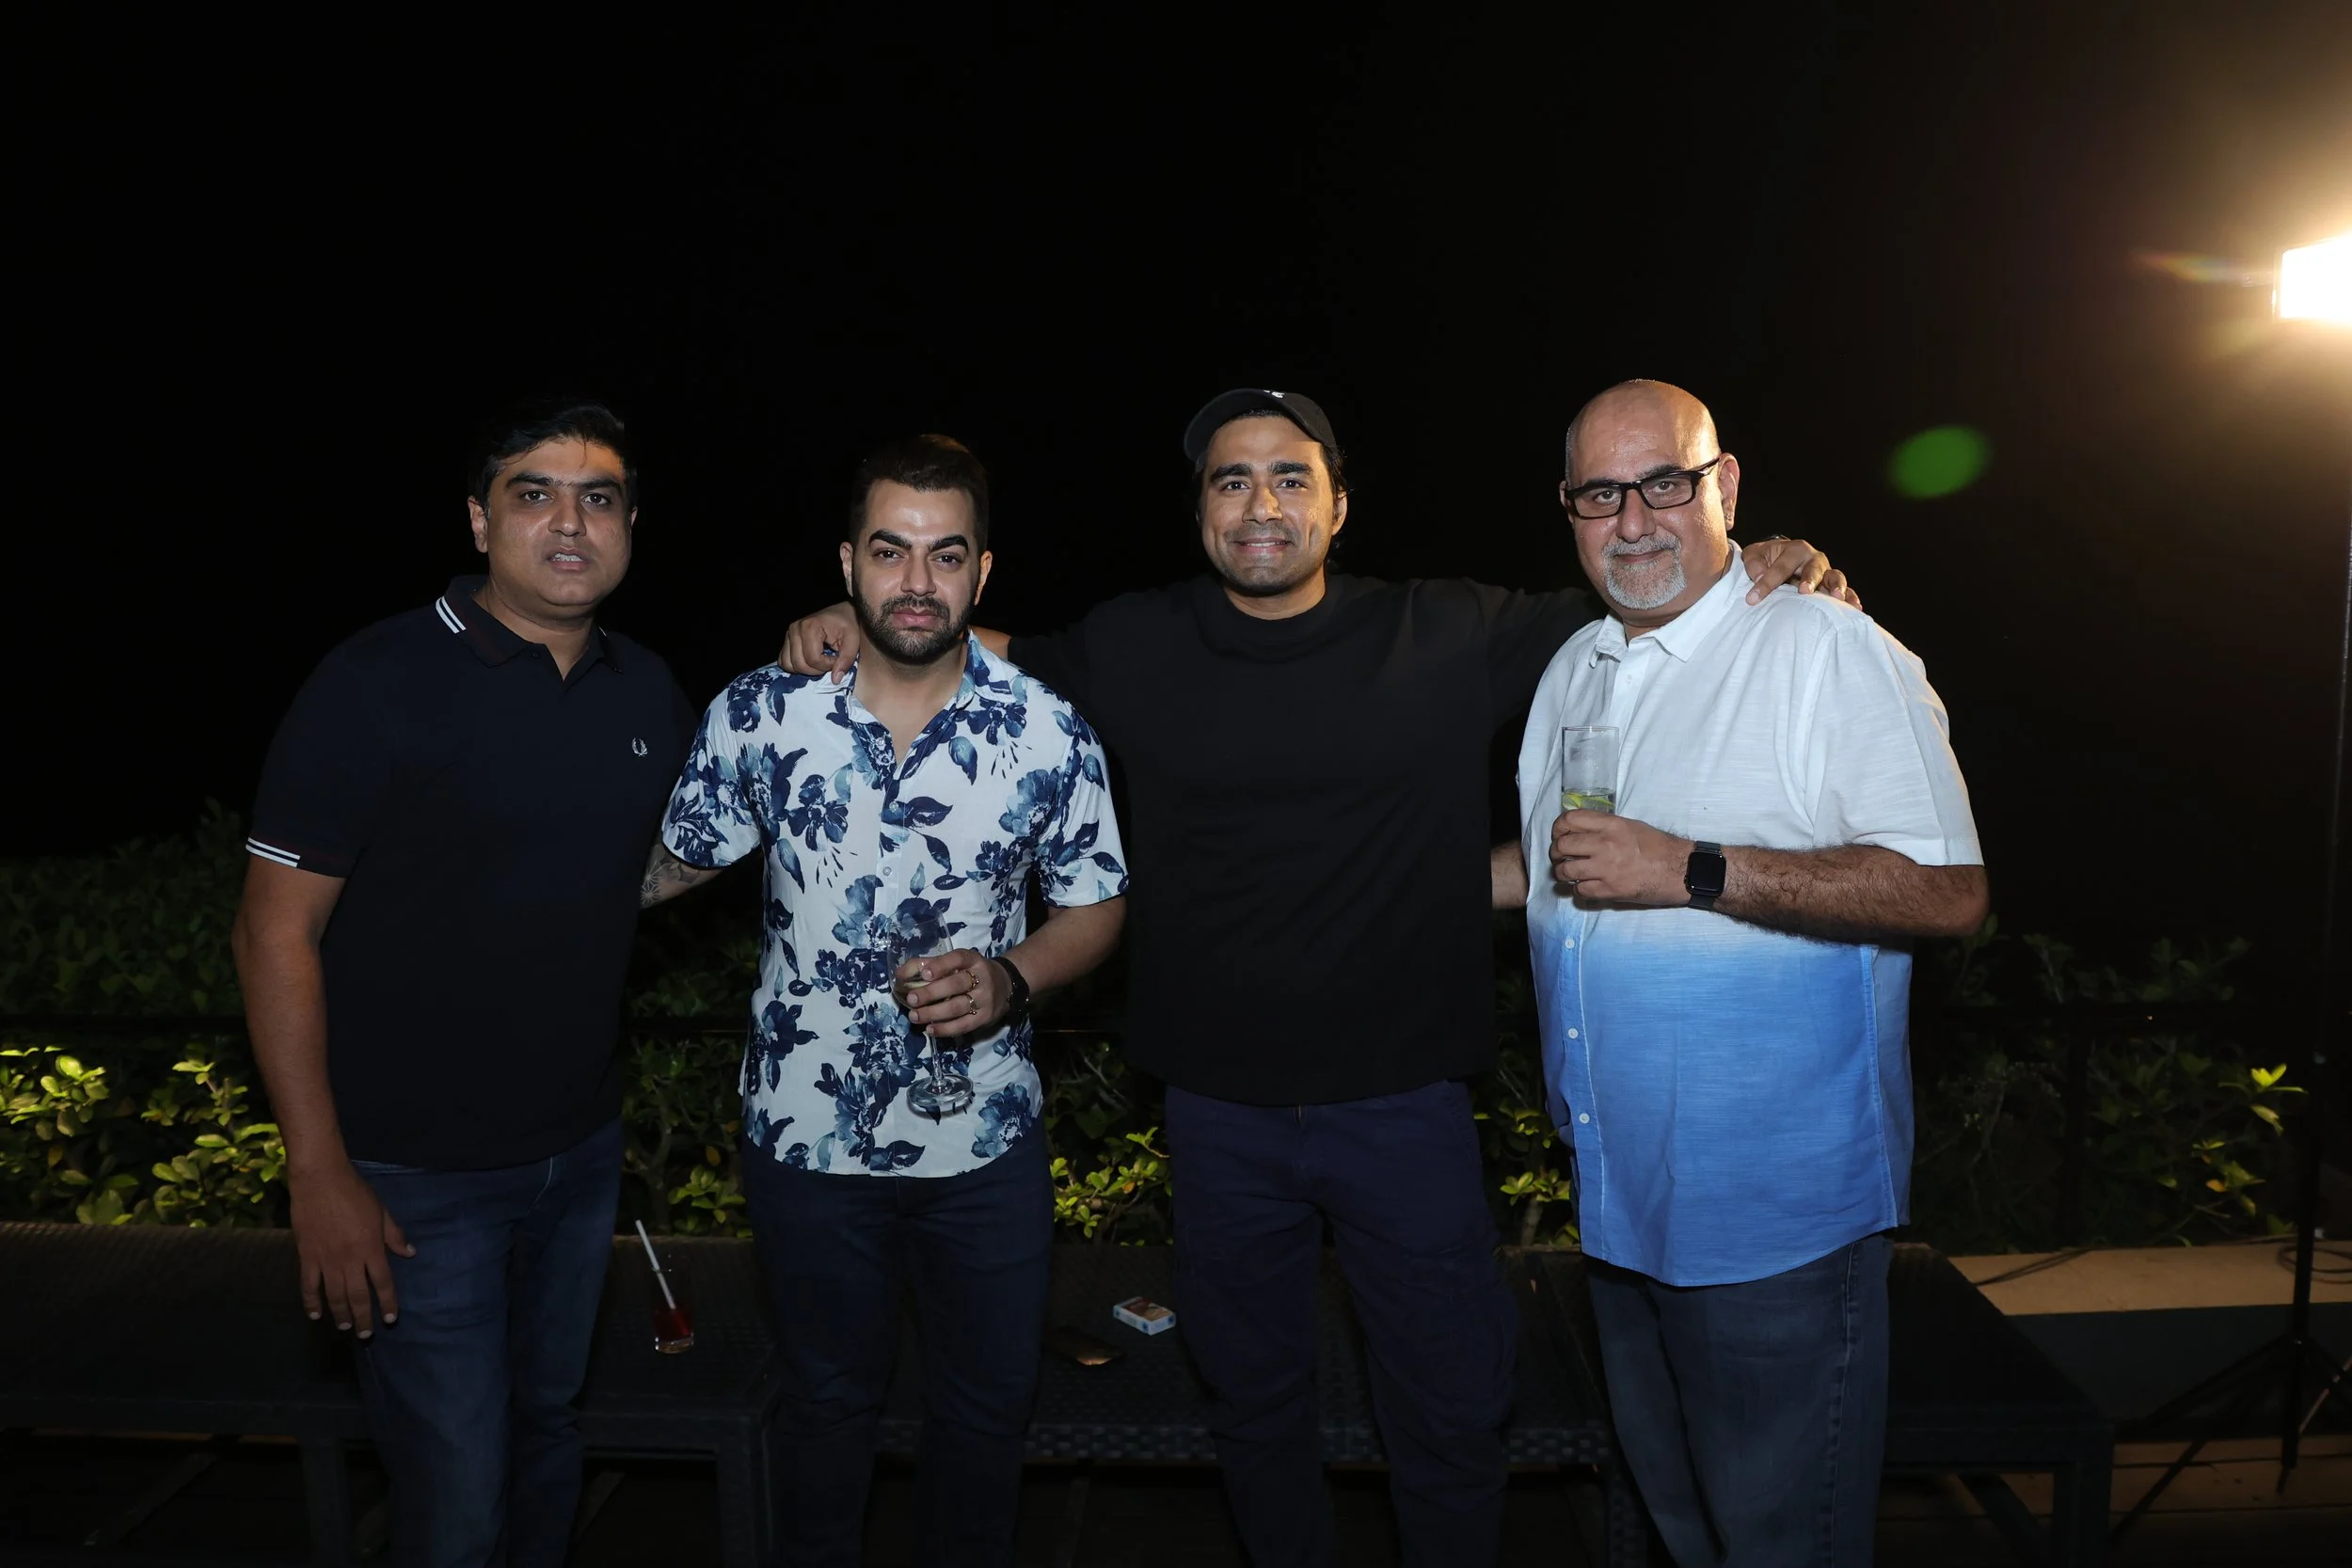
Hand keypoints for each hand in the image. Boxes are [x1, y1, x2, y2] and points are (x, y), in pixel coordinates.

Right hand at [289, 1161, 413, 1336]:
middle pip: (357, 1296)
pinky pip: (309, 1285)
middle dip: (363, 1317)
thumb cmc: (355, 1192)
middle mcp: (349, 1259)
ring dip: (340, 1314)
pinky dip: (311, 1302)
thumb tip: (410, 1253)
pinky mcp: (307, 1256)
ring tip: (346, 1328)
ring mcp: (326, 1260)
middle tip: (366, 1335)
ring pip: (334, 1295)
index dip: (387, 1303)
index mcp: (371, 1248)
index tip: (390, 1319)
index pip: (382, 1283)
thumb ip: (394, 1235)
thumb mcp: (381, 1211)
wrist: (320, 1180)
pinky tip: (315, 1315)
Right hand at [779, 603, 861, 680]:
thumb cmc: (847, 624)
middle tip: (829, 662)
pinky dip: (795, 666)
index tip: (837, 659)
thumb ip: (846, 659)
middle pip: (799, 664)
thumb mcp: (853, 640)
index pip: (813, 659)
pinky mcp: (787, 640)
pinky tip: (809, 662)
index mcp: (809, 626)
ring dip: (805, 670)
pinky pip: (783, 660)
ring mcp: (788, 634)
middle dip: (817, 670)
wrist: (841, 613)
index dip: (827, 665)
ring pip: (788, 664)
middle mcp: (794, 629)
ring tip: (819, 662)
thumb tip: (835, 679)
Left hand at [896, 948, 1008, 1038]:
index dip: (941, 965)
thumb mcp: (956, 963)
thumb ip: (928, 965)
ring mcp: (985, 999)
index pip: (957, 958)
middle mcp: (982, 977)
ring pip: (957, 1007)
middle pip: (955, 985)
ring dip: (933, 1013)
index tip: (924, 973)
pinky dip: (945, 1029)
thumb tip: (899, 974)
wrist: (1005, 986)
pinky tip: (930, 1029)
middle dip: (931, 992)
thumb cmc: (971, 973)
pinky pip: (963, 1025)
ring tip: (914, 1016)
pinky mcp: (985, 1017)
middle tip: (911, 999)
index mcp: (973, 960)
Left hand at [1550, 810, 1694, 906]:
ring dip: (1562, 873)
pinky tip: (1585, 887)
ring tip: (1567, 874)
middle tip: (1560, 858)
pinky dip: (1579, 890)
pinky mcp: (1611, 890)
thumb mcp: (1631, 826)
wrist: (1682, 870)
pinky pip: (1580, 890)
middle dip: (1556, 853)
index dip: (1558, 829)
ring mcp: (1607, 868)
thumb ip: (1604, 827)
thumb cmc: (1659, 846)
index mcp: (1611, 825)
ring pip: (1566, 871)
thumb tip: (1580, 832)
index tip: (1559, 836)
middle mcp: (1605, 844)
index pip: (1569, 820)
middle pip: (1562, 847)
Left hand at [1737, 537, 1860, 609]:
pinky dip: (1851, 598)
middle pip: (1814, 568)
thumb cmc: (1765, 560)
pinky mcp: (1833, 586)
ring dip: (1836, 587)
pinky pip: (1846, 591)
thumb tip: (1760, 578)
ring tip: (1836, 598)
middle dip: (1810, 579)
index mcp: (1795, 549)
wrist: (1779, 559)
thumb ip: (1754, 566)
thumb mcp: (1754, 557)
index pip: (1781, 567)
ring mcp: (1826, 572)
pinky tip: (1855, 608)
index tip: (1753, 598)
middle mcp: (1814, 559)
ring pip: (1835, 577)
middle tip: (1804, 591)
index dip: (1767, 582)